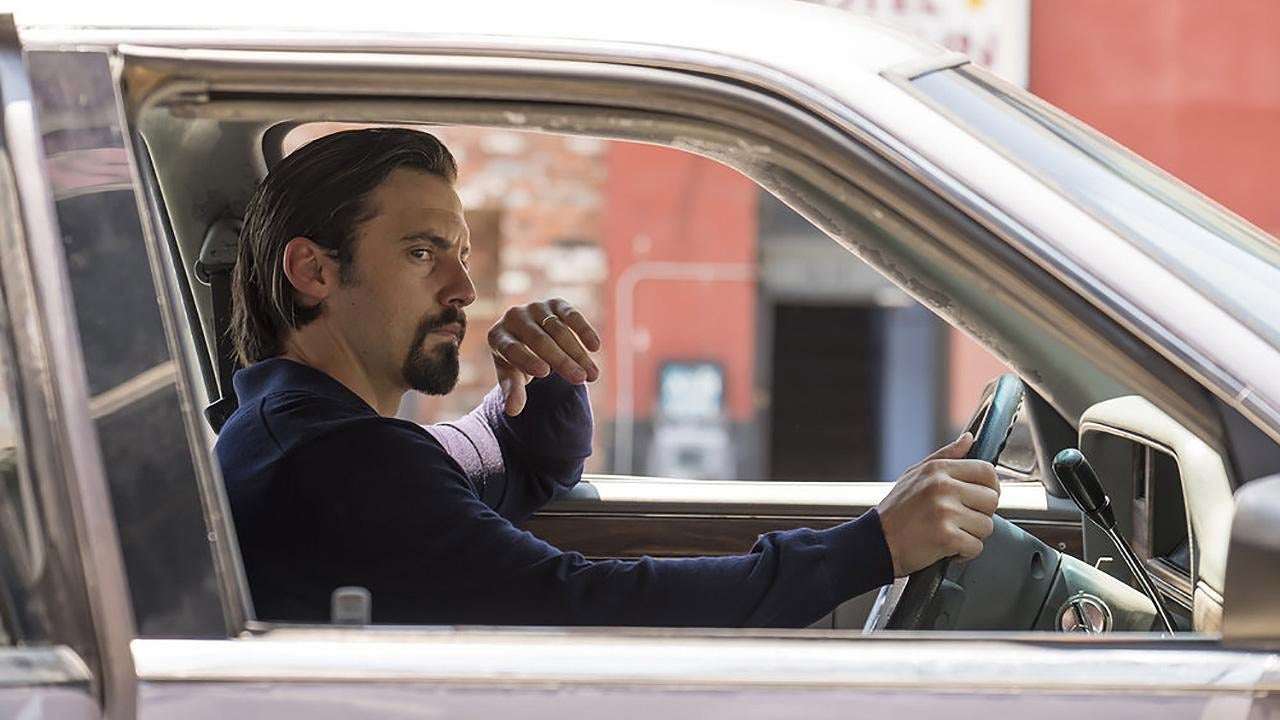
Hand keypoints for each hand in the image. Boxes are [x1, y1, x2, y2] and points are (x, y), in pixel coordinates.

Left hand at [487, 298, 601, 415]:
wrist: (526, 336)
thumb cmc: (517, 362)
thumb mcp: (513, 376)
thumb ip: (513, 391)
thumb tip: (512, 412)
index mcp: (498, 337)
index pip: (512, 348)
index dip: (528, 360)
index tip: (545, 374)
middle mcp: (513, 317)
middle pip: (539, 340)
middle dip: (562, 360)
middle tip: (580, 379)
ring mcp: (535, 307)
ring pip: (559, 330)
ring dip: (578, 353)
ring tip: (592, 375)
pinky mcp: (555, 303)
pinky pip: (571, 315)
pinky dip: (584, 330)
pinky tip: (595, 347)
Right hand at [876, 433, 999, 576]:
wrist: (876, 542)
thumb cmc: (896, 510)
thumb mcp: (915, 474)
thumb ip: (946, 456)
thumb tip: (969, 439)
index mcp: (938, 470)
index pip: (986, 471)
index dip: (990, 487)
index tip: (980, 499)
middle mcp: (942, 487)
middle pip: (992, 500)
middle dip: (980, 513)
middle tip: (960, 519)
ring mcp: (945, 512)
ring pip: (986, 526)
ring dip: (972, 535)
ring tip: (950, 533)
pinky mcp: (946, 537)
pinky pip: (976, 547)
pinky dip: (964, 552)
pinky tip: (948, 547)